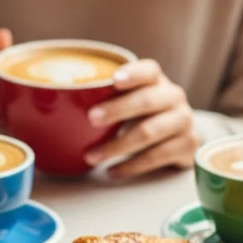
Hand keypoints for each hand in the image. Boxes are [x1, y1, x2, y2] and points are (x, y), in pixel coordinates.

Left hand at [83, 60, 198, 177]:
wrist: (180, 136)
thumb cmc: (143, 114)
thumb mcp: (130, 99)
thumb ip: (107, 96)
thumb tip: (55, 100)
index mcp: (157, 80)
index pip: (149, 71)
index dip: (133, 74)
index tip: (114, 79)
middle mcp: (173, 97)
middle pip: (147, 101)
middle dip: (117, 110)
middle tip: (91, 118)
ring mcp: (183, 122)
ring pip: (149, 132)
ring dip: (117, 146)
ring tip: (92, 156)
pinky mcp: (186, 146)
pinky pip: (156, 157)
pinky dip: (131, 166)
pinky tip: (112, 171)